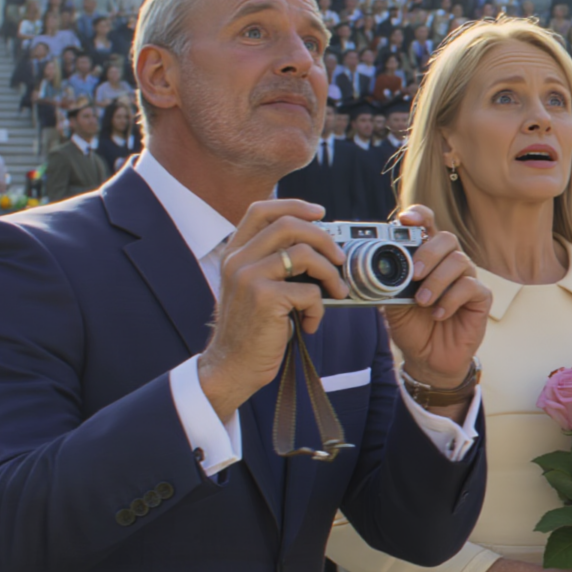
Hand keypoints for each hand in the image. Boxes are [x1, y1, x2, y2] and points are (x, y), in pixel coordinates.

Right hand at [198, 199, 347, 422]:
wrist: (232, 366)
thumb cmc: (252, 329)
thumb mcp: (256, 288)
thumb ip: (275, 264)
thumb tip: (320, 247)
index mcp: (235, 253)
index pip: (261, 209)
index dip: (294, 205)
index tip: (321, 212)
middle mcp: (237, 260)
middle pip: (288, 224)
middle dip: (324, 238)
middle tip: (339, 258)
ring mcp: (248, 276)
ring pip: (304, 255)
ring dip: (330, 275)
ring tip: (336, 293)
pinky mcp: (263, 298)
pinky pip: (309, 292)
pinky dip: (319, 309)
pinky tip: (310, 324)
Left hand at [382, 204, 491, 395]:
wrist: (427, 358)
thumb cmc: (412, 326)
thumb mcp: (392, 303)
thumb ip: (387, 283)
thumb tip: (374, 269)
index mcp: (426, 257)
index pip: (427, 225)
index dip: (419, 215)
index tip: (405, 221)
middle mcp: (448, 263)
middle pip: (446, 238)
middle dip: (429, 252)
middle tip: (414, 274)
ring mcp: (466, 279)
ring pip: (460, 261)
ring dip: (437, 280)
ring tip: (422, 302)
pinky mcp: (480, 298)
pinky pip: (471, 287)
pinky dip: (451, 299)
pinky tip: (438, 313)